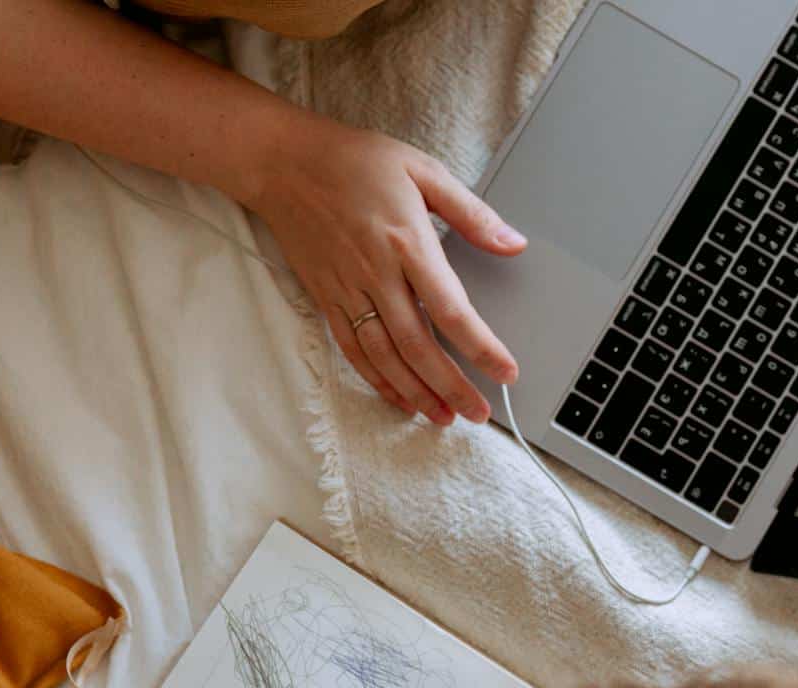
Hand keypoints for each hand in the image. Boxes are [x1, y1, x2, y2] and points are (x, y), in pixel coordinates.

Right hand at [244, 115, 525, 425]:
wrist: (283, 162)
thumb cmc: (356, 161)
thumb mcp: (423, 170)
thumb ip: (472, 213)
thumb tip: (515, 243)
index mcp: (407, 241)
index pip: (451, 309)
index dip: (481, 347)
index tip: (506, 372)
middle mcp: (376, 273)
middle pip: (419, 345)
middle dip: (452, 386)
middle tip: (480, 414)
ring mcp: (347, 290)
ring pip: (384, 356)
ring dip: (417, 392)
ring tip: (444, 416)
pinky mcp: (326, 298)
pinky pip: (352, 350)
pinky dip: (377, 380)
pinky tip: (400, 398)